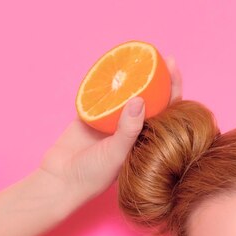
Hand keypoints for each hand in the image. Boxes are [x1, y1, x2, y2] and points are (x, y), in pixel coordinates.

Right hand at [37, 55, 183, 209]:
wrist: (61, 178)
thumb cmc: (94, 174)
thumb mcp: (116, 154)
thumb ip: (128, 130)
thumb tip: (141, 100)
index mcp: (146, 140)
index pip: (166, 113)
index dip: (173, 91)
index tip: (175, 69)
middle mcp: (132, 129)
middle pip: (151, 99)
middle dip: (159, 77)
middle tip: (164, 57)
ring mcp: (113, 120)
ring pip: (127, 93)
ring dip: (135, 76)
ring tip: (142, 56)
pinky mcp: (92, 113)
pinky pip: (102, 92)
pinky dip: (108, 79)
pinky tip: (115, 64)